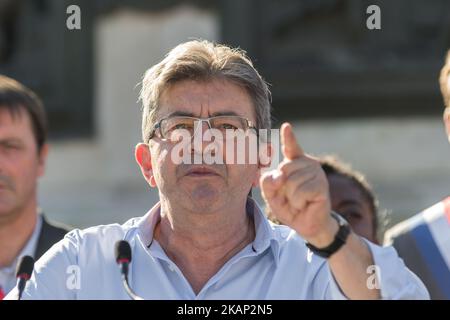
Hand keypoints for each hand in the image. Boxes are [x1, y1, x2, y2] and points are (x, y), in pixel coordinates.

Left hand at [260, 123, 337, 246]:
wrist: (307, 225)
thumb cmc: (290, 207)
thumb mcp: (272, 195)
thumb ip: (268, 183)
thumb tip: (279, 175)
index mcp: (294, 163)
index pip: (291, 147)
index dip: (289, 137)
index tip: (286, 127)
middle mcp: (307, 164)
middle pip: (283, 169)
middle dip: (282, 188)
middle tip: (291, 197)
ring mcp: (317, 173)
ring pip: (291, 182)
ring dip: (291, 197)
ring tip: (299, 201)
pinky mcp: (322, 186)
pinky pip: (301, 192)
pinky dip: (298, 202)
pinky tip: (306, 204)